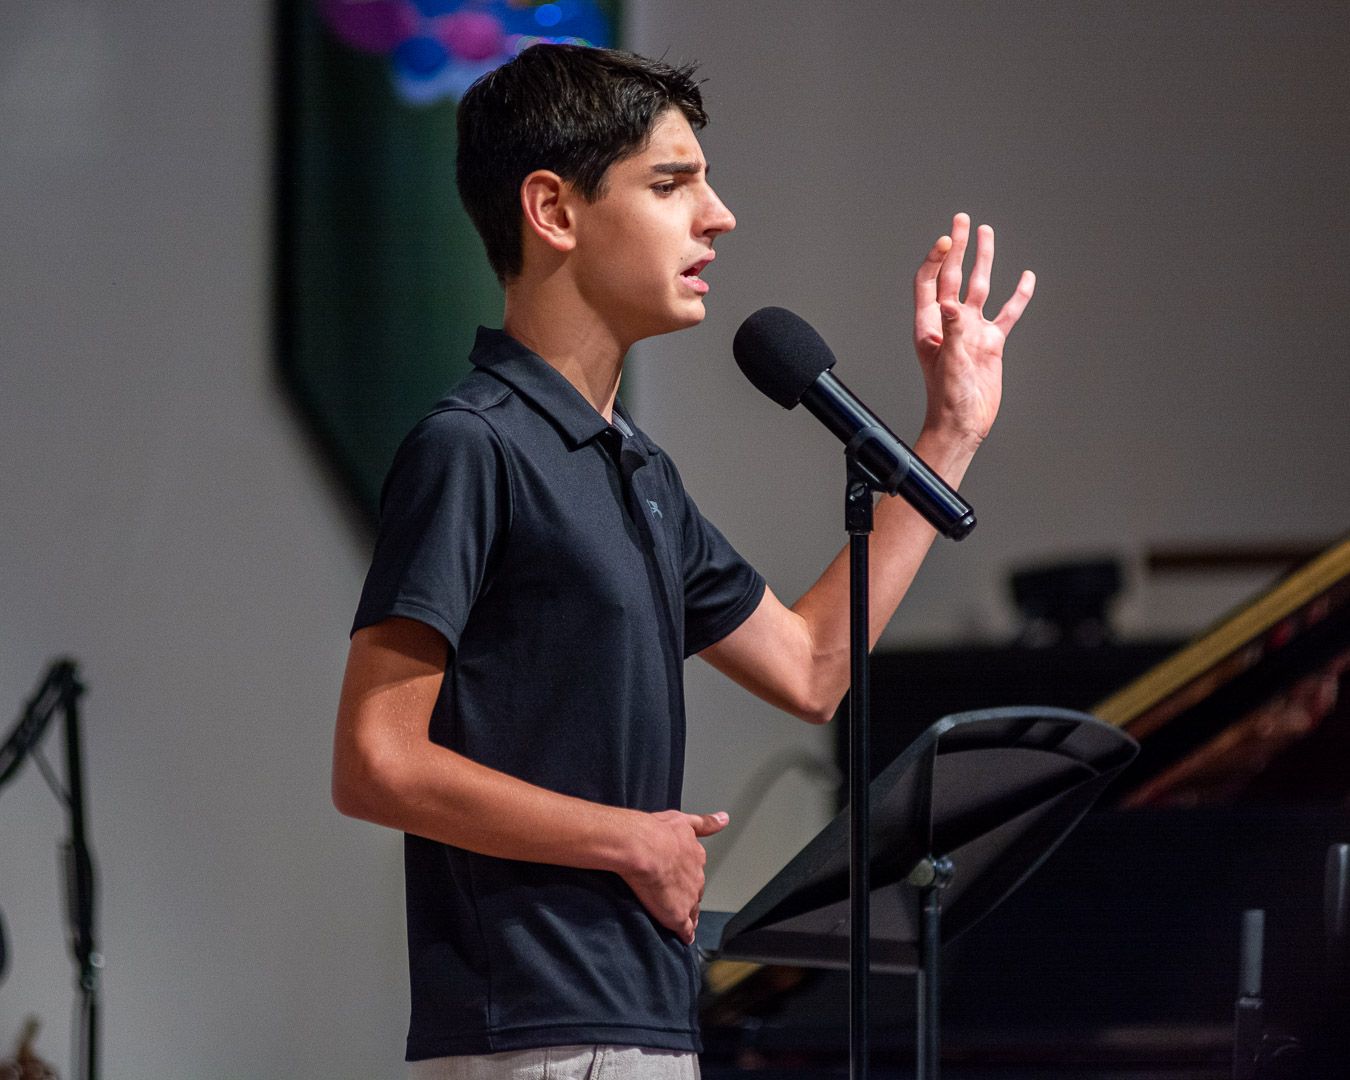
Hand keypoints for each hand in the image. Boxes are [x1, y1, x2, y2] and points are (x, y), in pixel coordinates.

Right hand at [621, 809, 727, 944]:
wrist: (642, 847)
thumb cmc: (656, 831)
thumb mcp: (683, 820)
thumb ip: (706, 823)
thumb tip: (725, 819)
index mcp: (695, 856)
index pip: (696, 871)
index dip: (688, 876)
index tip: (682, 878)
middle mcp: (696, 878)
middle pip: (696, 891)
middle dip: (688, 894)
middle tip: (675, 896)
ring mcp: (688, 899)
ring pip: (693, 910)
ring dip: (689, 914)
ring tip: (684, 921)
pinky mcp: (678, 915)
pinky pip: (685, 929)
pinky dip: (685, 934)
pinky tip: (685, 938)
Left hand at [913, 213, 1034, 448]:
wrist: (963, 423)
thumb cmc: (948, 398)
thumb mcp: (949, 362)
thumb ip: (953, 331)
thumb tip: (951, 304)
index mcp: (931, 325)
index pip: (931, 281)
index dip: (938, 258)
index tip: (949, 239)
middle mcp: (950, 323)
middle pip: (953, 276)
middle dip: (958, 248)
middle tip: (962, 220)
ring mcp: (971, 331)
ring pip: (980, 287)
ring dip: (984, 261)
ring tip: (987, 233)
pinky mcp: (990, 343)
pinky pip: (1007, 313)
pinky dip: (1018, 296)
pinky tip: (1027, 277)